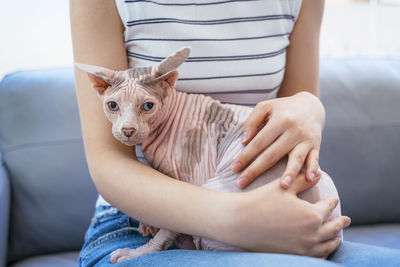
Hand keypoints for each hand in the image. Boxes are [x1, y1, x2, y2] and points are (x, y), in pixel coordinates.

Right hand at [222, 174, 349, 257]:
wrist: (240, 222)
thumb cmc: (261, 200)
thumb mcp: (284, 187)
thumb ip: (303, 180)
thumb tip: (318, 174)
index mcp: (312, 215)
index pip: (328, 207)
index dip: (331, 202)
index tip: (334, 200)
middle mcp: (312, 234)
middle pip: (333, 228)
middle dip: (340, 222)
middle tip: (346, 219)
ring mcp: (304, 248)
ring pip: (327, 245)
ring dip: (334, 240)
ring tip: (338, 237)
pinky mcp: (294, 257)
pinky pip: (315, 257)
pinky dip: (323, 253)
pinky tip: (322, 250)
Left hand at [232, 91, 324, 188]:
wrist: (310, 106)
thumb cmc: (282, 109)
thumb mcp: (265, 107)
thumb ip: (252, 121)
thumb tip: (244, 140)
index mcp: (280, 120)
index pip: (259, 142)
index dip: (245, 156)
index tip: (234, 168)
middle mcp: (294, 130)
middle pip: (272, 154)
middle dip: (256, 170)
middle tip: (241, 183)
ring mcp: (306, 139)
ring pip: (296, 158)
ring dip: (290, 173)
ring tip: (282, 186)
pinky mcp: (316, 146)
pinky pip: (315, 159)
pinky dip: (313, 169)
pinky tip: (310, 179)